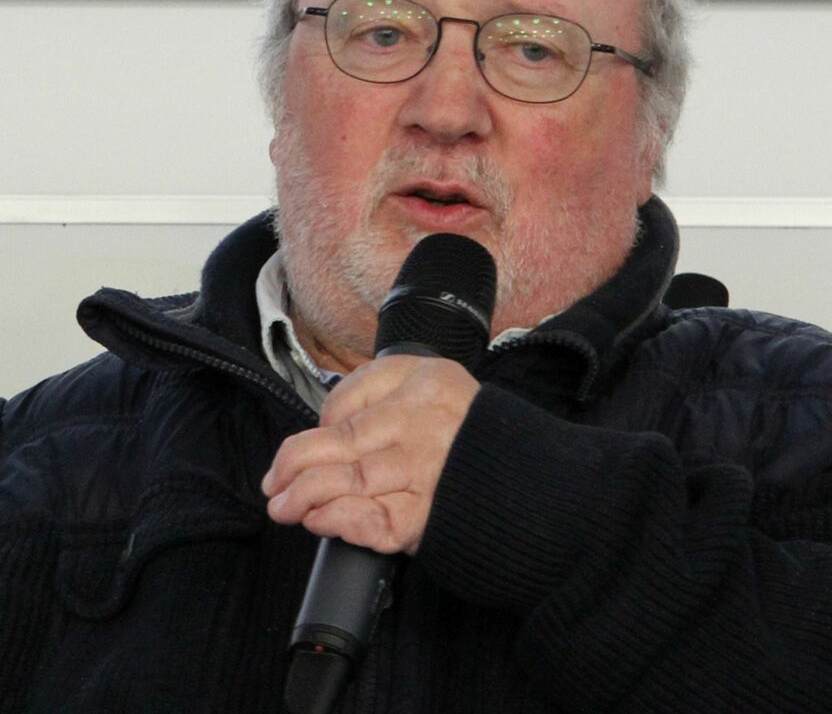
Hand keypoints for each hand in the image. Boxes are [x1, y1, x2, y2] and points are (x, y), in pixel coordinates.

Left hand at [261, 355, 478, 554]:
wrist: (524, 478)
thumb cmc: (467, 426)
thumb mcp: (428, 377)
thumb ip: (373, 386)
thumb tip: (324, 422)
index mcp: (423, 386)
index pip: (347, 408)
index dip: (309, 437)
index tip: (289, 456)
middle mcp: (424, 427)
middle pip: (343, 445)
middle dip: (296, 467)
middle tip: (274, 485)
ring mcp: (428, 475)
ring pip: (352, 483)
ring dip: (307, 497)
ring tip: (284, 506)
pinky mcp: (431, 519)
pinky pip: (377, 523)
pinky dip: (342, 523)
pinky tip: (321, 521)